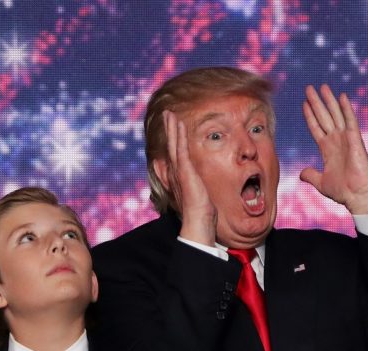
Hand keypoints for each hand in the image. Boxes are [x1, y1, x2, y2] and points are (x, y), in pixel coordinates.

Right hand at [162, 110, 216, 246]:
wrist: (198, 219)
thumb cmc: (200, 212)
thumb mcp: (198, 195)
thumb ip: (196, 187)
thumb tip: (199, 185)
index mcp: (178, 177)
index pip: (173, 155)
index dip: (171, 141)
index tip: (170, 129)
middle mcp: (174, 172)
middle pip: (170, 146)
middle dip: (169, 129)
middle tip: (167, 114)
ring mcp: (178, 170)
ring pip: (173, 144)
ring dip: (171, 127)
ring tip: (169, 113)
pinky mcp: (184, 169)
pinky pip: (181, 147)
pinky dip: (179, 134)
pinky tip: (178, 123)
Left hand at [299, 84, 367, 214]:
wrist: (357, 195)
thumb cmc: (343, 191)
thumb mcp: (321, 182)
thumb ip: (311, 175)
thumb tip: (301, 173)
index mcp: (328, 149)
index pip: (317, 128)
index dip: (310, 116)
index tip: (304, 104)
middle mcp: (336, 141)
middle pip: (324, 117)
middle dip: (316, 102)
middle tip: (309, 88)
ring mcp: (346, 139)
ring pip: (335, 115)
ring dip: (328, 101)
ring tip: (322, 86)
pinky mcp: (355, 140)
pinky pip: (350, 121)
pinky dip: (346, 108)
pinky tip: (342, 97)